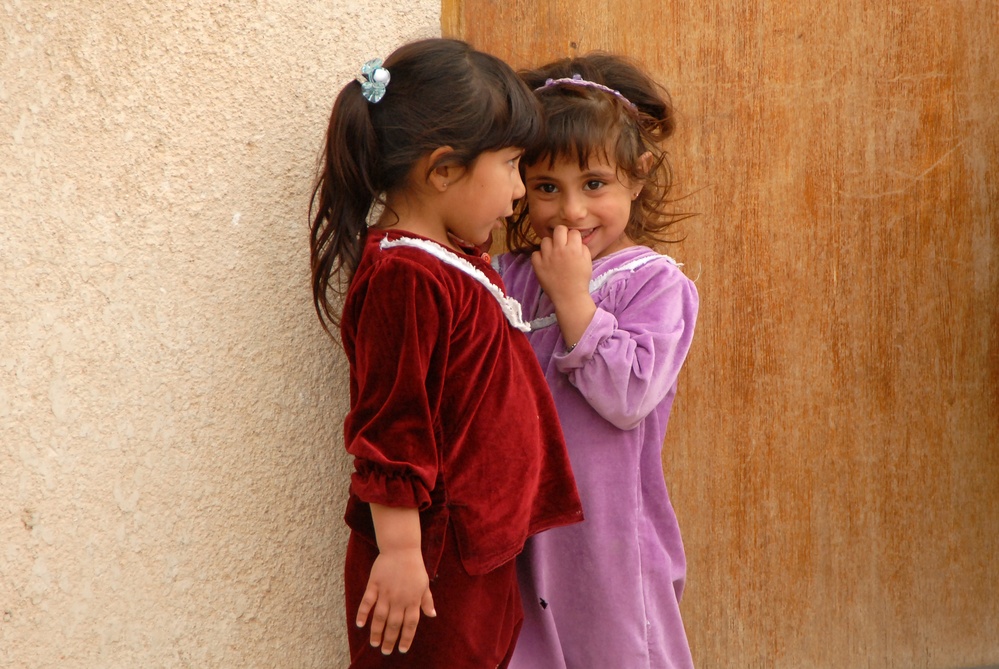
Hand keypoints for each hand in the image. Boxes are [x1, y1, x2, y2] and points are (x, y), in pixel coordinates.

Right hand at [356, 547, 435, 653]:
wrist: (401, 548)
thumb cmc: (414, 567)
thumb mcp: (424, 584)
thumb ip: (427, 601)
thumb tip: (432, 615)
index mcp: (413, 600)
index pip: (410, 624)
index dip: (406, 638)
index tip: (402, 649)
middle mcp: (399, 599)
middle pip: (394, 624)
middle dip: (390, 640)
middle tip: (385, 651)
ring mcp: (386, 592)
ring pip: (380, 617)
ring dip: (377, 632)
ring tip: (374, 643)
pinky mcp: (374, 584)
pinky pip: (367, 602)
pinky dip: (363, 613)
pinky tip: (360, 624)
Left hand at [532, 226, 596, 347]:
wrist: (569, 297)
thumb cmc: (580, 280)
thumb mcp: (588, 262)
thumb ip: (583, 248)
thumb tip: (576, 239)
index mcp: (574, 249)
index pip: (573, 232)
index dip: (574, 237)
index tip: (573, 244)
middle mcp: (559, 250)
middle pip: (559, 229)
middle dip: (562, 234)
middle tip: (562, 243)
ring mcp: (547, 257)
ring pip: (545, 240)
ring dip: (550, 245)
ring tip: (553, 254)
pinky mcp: (538, 265)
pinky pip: (535, 253)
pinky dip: (539, 256)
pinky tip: (545, 262)